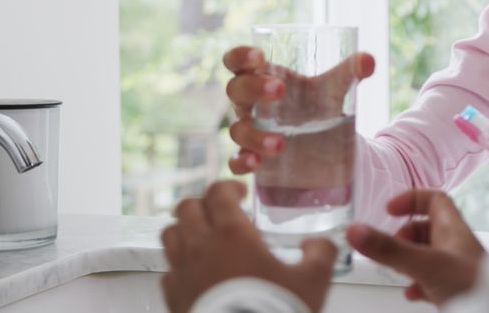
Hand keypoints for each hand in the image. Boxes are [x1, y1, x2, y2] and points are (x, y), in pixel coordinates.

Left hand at [160, 181, 337, 312]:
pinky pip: (168, 271)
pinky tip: (196, 275)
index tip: (239, 194)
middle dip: (203, 205)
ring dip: (186, 230)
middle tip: (220, 213)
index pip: (217, 192)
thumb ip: (320, 254)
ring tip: (203, 239)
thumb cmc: (274, 311)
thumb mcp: (312, 281)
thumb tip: (319, 245)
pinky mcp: (172, 297)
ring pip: (170, 235)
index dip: (228, 187)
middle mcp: (200, 246)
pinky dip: (180, 266)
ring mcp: (182, 272)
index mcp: (232, 233)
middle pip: (186, 208)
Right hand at [221, 46, 374, 174]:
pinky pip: (235, 162)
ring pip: (237, 130)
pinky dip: (242, 163)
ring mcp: (249, 132)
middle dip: (253, 89)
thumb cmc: (319, 105)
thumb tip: (370, 61)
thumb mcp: (334, 88)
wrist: (326, 144)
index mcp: (262, 77)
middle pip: (235, 91)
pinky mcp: (254, 160)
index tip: (260, 56)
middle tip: (279, 91)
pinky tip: (256, 164)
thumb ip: (350, 71)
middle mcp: (250, 104)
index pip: (237, 61)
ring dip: (254, 135)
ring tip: (281, 144)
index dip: (240, 56)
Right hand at [347, 190, 484, 304]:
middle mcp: (456, 245)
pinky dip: (418, 283)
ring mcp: (457, 268)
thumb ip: (389, 249)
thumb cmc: (472, 286)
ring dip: (410, 259)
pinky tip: (412, 294)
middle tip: (392, 245)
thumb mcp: (424, 264)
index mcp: (453, 229)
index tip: (390, 210)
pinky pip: (434, 280)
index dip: (411, 199)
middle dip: (406, 234)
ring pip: (429, 254)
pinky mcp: (457, 289)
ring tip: (397, 269)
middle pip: (429, 227)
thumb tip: (355, 230)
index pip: (434, 199)